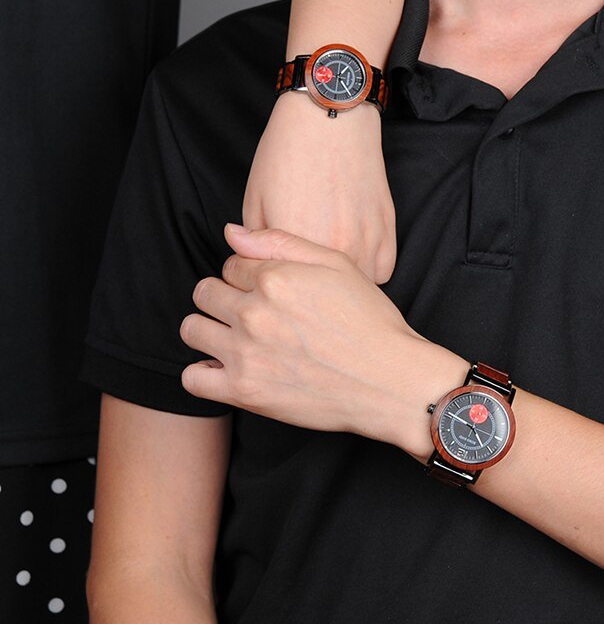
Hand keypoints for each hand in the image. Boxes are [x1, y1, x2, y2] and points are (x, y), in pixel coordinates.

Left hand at [180, 225, 466, 457]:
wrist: (390, 380)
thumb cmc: (371, 322)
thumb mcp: (338, 265)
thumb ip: (282, 242)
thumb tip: (231, 232)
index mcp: (275, 277)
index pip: (230, 264)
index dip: (246, 275)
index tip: (264, 290)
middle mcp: (255, 312)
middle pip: (205, 292)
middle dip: (223, 297)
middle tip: (249, 312)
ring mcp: (246, 352)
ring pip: (192, 329)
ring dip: (208, 329)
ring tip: (234, 338)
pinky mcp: (245, 391)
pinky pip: (192, 377)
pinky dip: (204, 371)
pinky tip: (227, 367)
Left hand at [242, 93, 396, 283]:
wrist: (331, 119)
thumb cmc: (288, 154)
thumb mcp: (254, 199)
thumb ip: (252, 246)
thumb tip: (250, 271)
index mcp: (295, 247)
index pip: (284, 291)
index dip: (278, 288)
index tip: (277, 281)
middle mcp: (334, 249)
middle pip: (321, 295)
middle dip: (310, 292)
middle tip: (303, 277)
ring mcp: (365, 243)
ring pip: (354, 290)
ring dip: (341, 285)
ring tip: (329, 268)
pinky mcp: (387, 233)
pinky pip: (380, 273)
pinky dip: (368, 270)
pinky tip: (353, 254)